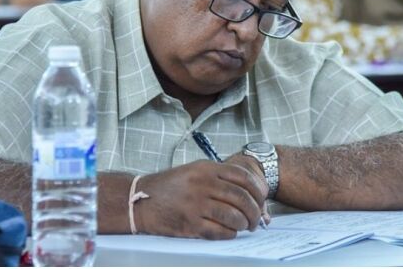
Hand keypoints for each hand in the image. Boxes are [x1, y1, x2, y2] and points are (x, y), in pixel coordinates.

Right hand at [135, 160, 267, 239]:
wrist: (140, 199)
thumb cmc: (170, 187)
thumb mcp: (193, 172)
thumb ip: (219, 179)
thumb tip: (253, 195)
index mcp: (205, 169)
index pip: (243, 177)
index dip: (258, 190)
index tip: (261, 200)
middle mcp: (201, 184)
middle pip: (243, 199)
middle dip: (255, 212)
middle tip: (256, 220)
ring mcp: (195, 204)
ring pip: (235, 217)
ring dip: (244, 225)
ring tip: (243, 226)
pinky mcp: (190, 223)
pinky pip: (221, 232)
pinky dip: (230, 234)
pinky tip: (228, 231)